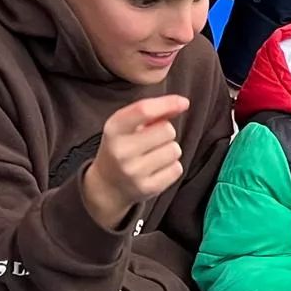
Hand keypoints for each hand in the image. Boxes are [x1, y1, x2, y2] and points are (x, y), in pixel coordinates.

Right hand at [81, 96, 187, 229]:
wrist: (107, 185)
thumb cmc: (123, 147)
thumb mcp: (127, 126)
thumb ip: (152, 112)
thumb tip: (182, 103)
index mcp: (114, 129)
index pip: (143, 110)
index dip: (167, 103)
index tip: (183, 102)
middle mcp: (121, 150)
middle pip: (167, 130)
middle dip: (166, 132)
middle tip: (152, 140)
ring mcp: (134, 171)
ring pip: (175, 150)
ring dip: (170, 150)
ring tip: (153, 155)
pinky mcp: (148, 188)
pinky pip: (177, 169)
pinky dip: (171, 167)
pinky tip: (156, 169)